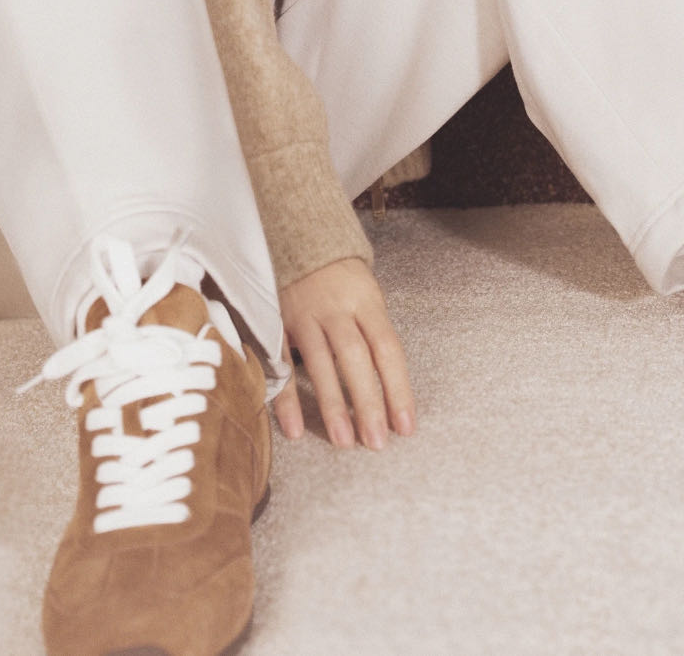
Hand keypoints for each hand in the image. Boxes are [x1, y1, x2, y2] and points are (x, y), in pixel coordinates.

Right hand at [272, 255, 416, 449]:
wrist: (300, 240)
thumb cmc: (343, 279)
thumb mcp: (368, 296)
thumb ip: (375, 336)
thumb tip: (391, 390)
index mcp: (367, 302)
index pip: (388, 349)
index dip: (398, 388)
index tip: (406, 426)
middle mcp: (337, 309)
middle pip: (356, 358)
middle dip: (368, 402)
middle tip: (376, 443)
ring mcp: (305, 316)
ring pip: (320, 363)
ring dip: (332, 405)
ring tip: (343, 442)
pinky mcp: (277, 322)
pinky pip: (281, 363)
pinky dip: (287, 398)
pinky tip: (295, 429)